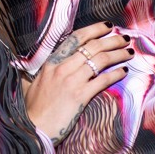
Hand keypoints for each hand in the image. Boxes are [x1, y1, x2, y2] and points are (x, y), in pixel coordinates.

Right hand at [24, 21, 131, 145]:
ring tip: (128, 52)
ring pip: (100, 60)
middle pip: (93, 46)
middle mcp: (63, 67)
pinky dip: (115, 74)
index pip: (77, 38)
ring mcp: (72, 81)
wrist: (33, 127)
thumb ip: (38, 71)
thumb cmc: (32, 107)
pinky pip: (102, 80)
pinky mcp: (80, 96)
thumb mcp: (30, 82)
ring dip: (117, 54)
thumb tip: (26, 64)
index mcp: (52, 61)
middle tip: (125, 38)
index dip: (95, 29)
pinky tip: (123, 71)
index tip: (109, 26)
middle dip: (112, 40)